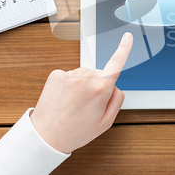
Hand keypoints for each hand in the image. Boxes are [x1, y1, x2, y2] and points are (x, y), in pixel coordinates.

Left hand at [30, 32, 132, 153]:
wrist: (46, 137)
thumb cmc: (76, 132)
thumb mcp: (106, 122)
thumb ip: (117, 100)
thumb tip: (115, 85)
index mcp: (101, 89)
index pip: (116, 63)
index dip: (124, 48)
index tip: (128, 37)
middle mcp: (86, 78)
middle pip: (100, 74)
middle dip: (98, 85)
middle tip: (87, 106)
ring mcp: (70, 75)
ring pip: (84, 74)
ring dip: (83, 85)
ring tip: (74, 104)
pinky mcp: (56, 75)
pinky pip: (70, 75)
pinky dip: (69, 85)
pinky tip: (65, 99)